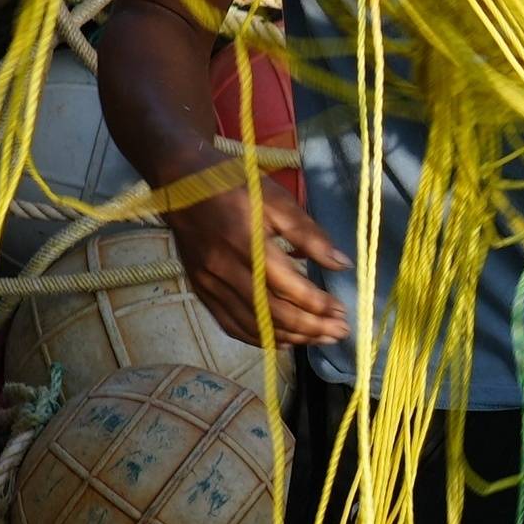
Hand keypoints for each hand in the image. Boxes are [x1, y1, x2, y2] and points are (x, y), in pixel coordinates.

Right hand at [161, 170, 349, 349]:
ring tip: (318, 338)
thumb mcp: (277, 200)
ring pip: (252, 324)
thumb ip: (309, 235)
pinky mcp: (200, 290)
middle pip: (272, 313)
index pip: (288, 288)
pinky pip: (230, 324)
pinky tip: (282, 340)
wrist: (181, 183)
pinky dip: (258, 338)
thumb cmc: (235, 185)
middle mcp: (225, 269)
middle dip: (310, 328)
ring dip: (290, 337)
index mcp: (247, 243)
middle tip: (339, 332)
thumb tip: (342, 263)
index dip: (318, 305)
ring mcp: (209, 284)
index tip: (342, 312)